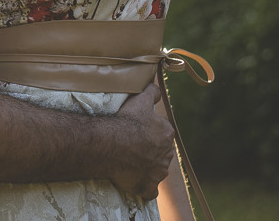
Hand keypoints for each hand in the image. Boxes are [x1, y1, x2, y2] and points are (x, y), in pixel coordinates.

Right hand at [107, 84, 175, 199]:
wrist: (111, 144)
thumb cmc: (126, 121)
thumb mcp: (140, 100)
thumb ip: (151, 93)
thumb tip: (157, 88)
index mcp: (167, 134)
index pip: (162, 133)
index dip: (150, 132)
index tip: (137, 132)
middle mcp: (167, 154)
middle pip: (160, 152)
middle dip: (150, 151)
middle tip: (132, 147)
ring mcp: (158, 172)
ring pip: (156, 170)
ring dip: (147, 168)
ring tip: (130, 163)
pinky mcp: (148, 186)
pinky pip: (149, 190)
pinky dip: (145, 187)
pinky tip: (136, 182)